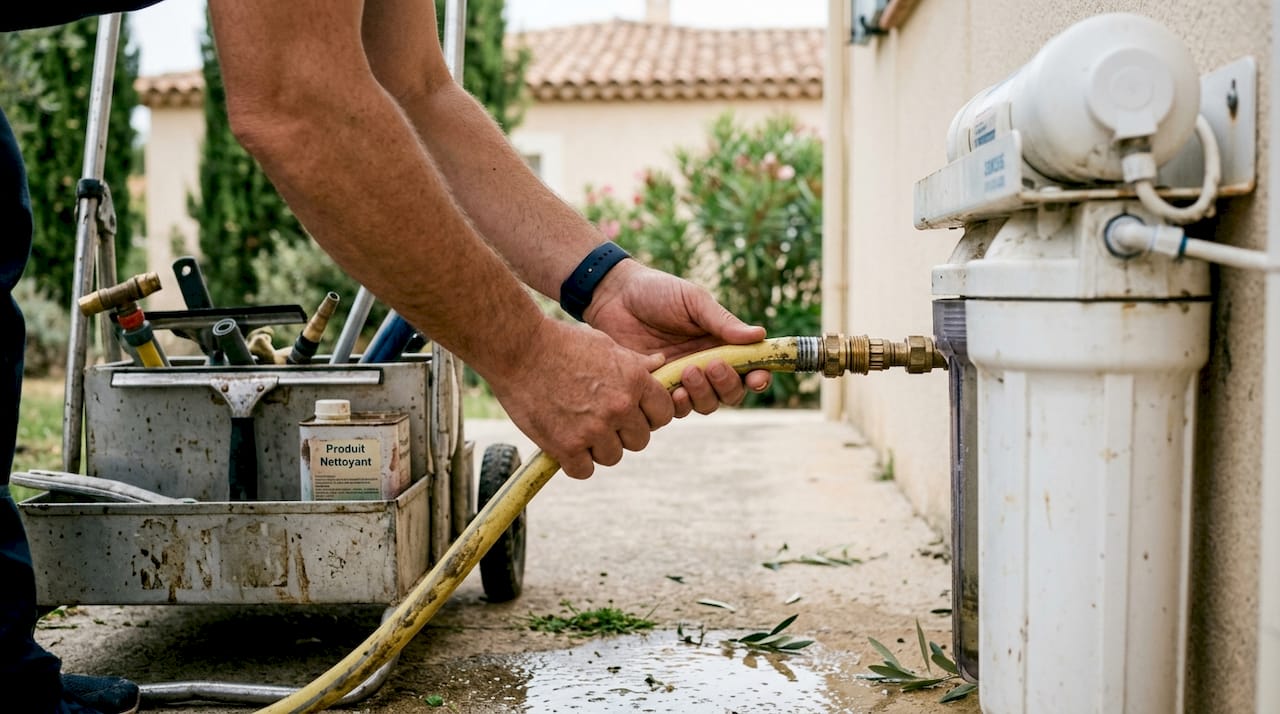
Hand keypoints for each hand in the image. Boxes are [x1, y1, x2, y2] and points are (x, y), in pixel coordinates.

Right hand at [483, 317, 674, 478]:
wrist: (518, 348)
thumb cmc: (561, 342)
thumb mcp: (605, 345)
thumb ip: (635, 362)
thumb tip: (661, 364)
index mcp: (634, 381)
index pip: (663, 414)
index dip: (649, 416)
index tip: (632, 414)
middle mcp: (620, 407)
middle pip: (639, 440)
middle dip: (623, 433)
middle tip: (600, 421)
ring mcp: (594, 429)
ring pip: (612, 456)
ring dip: (598, 448)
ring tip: (578, 428)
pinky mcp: (567, 446)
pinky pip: (584, 470)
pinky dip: (574, 462)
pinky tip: (564, 444)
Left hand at [584, 261, 771, 416]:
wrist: (613, 296)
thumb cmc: (656, 292)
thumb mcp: (693, 300)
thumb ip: (723, 322)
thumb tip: (760, 335)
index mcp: (720, 344)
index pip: (749, 369)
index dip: (759, 378)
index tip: (758, 376)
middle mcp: (705, 367)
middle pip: (730, 394)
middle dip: (728, 385)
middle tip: (713, 365)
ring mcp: (681, 380)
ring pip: (705, 405)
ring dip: (704, 394)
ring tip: (689, 371)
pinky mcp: (656, 390)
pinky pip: (674, 410)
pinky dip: (679, 404)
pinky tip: (673, 389)